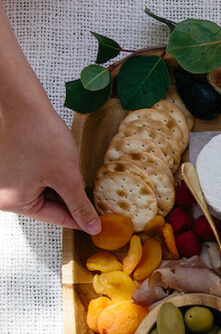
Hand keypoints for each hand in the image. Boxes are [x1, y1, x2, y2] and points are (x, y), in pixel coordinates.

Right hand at [0, 95, 99, 232]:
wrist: (25, 106)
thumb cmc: (40, 137)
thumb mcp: (67, 177)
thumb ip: (80, 206)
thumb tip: (91, 227)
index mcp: (13, 202)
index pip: (55, 218)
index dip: (81, 220)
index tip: (99, 224)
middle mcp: (5, 194)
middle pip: (49, 206)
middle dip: (72, 199)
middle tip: (95, 199)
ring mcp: (8, 181)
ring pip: (46, 193)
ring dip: (64, 187)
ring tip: (76, 174)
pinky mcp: (13, 168)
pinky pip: (39, 180)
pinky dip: (56, 177)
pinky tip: (66, 166)